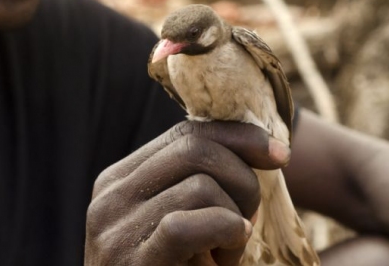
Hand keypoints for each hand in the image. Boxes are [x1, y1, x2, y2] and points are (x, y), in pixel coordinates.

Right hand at [84, 120, 289, 265]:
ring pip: (200, 187)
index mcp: (119, 180)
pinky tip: (226, 258)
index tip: (279, 154)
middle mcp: (110, 198)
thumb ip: (193, 184)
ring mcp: (115, 231)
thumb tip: (256, 146)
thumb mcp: (177, 224)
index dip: (238, 137)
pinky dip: (222, 233)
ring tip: (225, 255)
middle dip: (242, 180)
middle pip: (194, 151)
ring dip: (233, 221)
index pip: (184, 135)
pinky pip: (185, 226)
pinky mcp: (132, 263)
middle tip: (248, 221)